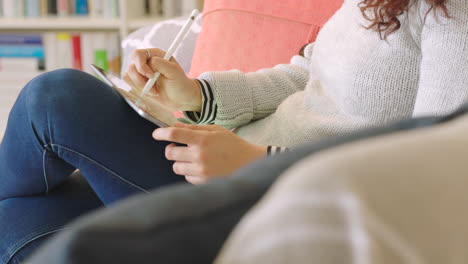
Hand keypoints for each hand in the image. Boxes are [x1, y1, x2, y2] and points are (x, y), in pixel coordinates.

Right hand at [124, 48, 201, 111]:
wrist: (182, 99)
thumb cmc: (181, 83)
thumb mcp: (175, 72)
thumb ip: (161, 64)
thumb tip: (149, 62)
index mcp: (155, 55)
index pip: (138, 54)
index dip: (141, 65)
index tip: (150, 76)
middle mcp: (146, 62)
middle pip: (131, 66)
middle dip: (140, 79)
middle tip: (153, 86)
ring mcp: (141, 73)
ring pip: (129, 76)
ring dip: (141, 86)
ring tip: (155, 90)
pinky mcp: (139, 83)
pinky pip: (130, 84)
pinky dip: (140, 90)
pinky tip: (152, 92)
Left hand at [152, 122, 266, 183]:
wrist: (250, 163)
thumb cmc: (232, 144)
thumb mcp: (216, 130)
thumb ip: (194, 128)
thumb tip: (174, 126)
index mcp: (203, 139)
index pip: (174, 135)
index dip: (161, 133)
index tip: (156, 134)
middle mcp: (200, 155)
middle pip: (170, 153)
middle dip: (171, 149)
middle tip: (178, 147)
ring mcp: (201, 171)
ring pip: (176, 167)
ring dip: (180, 162)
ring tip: (193, 158)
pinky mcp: (203, 182)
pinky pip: (186, 177)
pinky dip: (189, 172)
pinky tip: (201, 167)